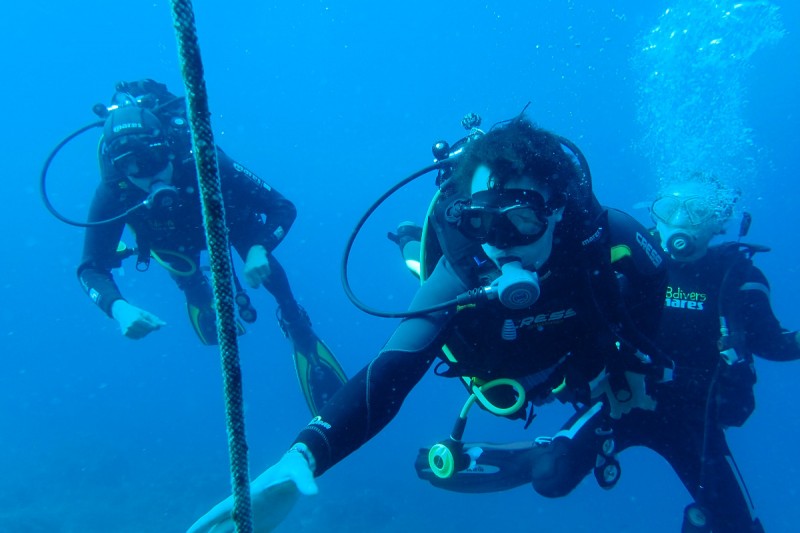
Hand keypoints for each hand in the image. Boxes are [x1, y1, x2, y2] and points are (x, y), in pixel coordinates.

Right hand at [111, 300, 166, 338]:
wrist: (122, 312)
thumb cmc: (136, 312)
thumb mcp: (145, 313)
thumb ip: (155, 319)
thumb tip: (165, 324)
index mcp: (137, 319)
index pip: (151, 327)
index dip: (155, 327)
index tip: (156, 326)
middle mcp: (131, 325)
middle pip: (147, 332)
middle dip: (149, 329)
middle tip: (146, 324)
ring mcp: (127, 330)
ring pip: (142, 336)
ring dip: (144, 332)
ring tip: (141, 326)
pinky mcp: (125, 333)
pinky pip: (137, 337)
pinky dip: (139, 334)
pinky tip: (136, 329)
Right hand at [187, 447, 317, 532]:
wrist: (298, 472)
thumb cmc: (294, 468)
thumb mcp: (298, 473)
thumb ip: (304, 481)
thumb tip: (313, 492)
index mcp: (246, 497)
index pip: (219, 511)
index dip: (203, 523)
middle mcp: (245, 510)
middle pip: (220, 529)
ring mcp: (253, 518)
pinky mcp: (264, 525)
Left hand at [244, 245, 270, 287]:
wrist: (255, 251)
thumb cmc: (250, 264)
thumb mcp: (247, 270)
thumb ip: (249, 280)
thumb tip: (256, 287)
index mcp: (246, 272)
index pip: (251, 284)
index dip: (255, 286)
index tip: (257, 286)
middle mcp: (251, 270)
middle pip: (258, 282)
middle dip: (260, 282)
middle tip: (261, 280)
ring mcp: (258, 267)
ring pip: (264, 278)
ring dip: (265, 277)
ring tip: (263, 274)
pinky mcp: (264, 264)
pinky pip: (268, 273)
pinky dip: (268, 273)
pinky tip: (265, 270)